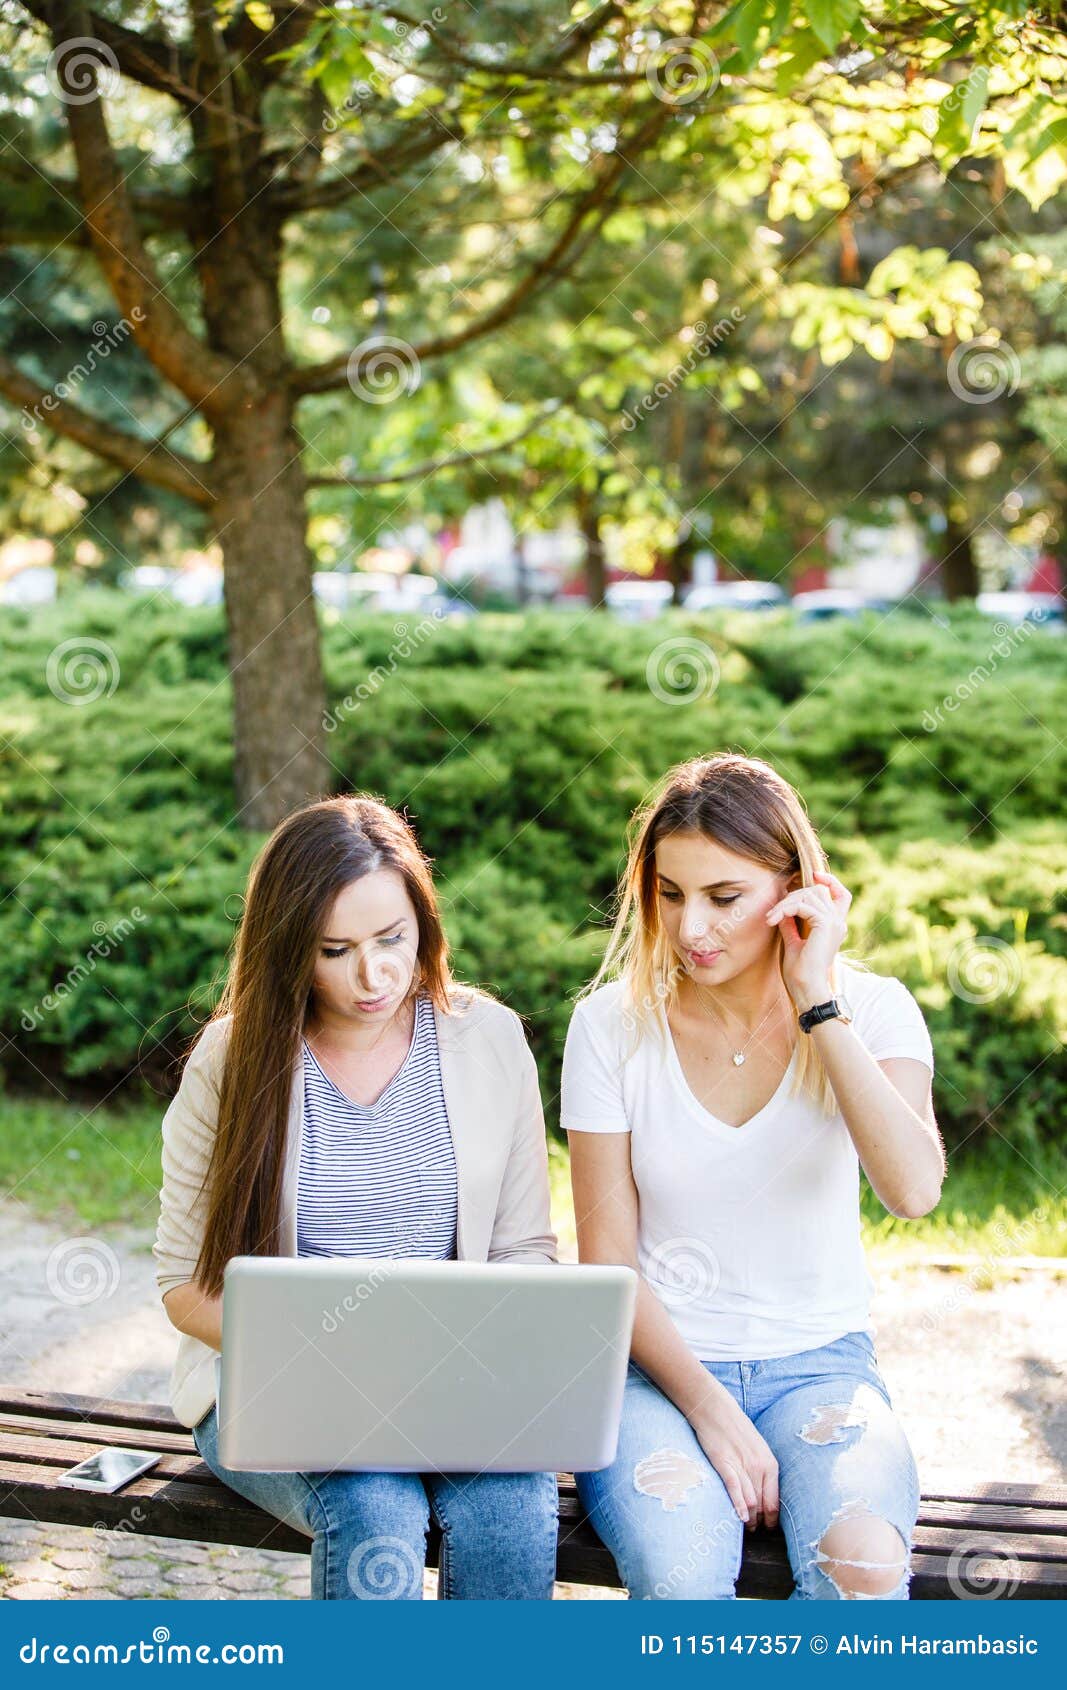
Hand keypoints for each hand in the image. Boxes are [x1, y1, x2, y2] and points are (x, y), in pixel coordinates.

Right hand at [691, 1390, 779, 1530]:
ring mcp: (742, 1465)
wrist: (715, 1409)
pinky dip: (739, 1505)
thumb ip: (761, 1470)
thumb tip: (762, 1493)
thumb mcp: (757, 1448)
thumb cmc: (736, 1429)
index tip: (767, 1525)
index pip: (774, 1501)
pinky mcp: (725, 1463)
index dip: (771, 1518)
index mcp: (770, 1463)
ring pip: (751, 1501)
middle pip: (763, 1504)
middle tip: (754, 1529)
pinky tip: (740, 1516)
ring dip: (749, 1519)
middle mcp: (759, 1466)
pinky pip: (735, 1489)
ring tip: (745, 1525)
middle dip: (760, 1521)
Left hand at [766, 868, 850, 1010]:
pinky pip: (803, 905)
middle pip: (819, 891)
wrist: (807, 989)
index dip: (830, 881)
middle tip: (774, 913)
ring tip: (771, 919)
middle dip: (793, 895)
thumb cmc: (800, 972)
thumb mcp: (793, 942)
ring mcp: (835, 923)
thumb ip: (790, 924)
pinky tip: (773, 921)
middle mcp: (838, 922)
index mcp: (834, 926)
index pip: (841, 895)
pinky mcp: (826, 925)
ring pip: (810, 894)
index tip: (813, 875)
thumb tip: (782, 910)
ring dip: (786, 902)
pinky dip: (785, 909)